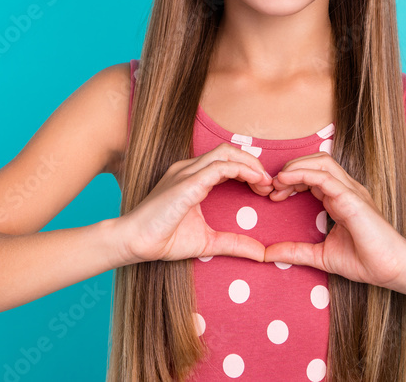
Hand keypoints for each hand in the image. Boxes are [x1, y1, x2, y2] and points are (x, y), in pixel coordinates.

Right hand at [116, 142, 273, 264]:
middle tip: (269, 184)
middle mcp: (190, 169)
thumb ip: (234, 244)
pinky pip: (220, 167)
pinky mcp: (188, 182)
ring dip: (250, 164)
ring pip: (226, 153)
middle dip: (253, 163)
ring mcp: (187, 172)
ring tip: (265, 182)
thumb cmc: (164, 239)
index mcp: (192, 177)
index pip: (226, 161)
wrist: (136, 243)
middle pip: (229, 150)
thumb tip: (261, 253)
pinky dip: (241, 170)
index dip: (249, 170)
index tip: (264, 188)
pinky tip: (254, 182)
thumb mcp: (208, 243)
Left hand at [262, 151, 405, 289]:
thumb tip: (267, 253)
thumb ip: (295, 251)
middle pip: (316, 161)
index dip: (291, 180)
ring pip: (321, 162)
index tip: (273, 196)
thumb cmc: (365, 261)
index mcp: (340, 198)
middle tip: (272, 188)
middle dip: (291, 169)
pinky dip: (302, 174)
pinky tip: (286, 181)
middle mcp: (346, 189)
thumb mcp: (320, 256)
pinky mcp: (352, 198)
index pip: (313, 175)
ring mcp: (351, 191)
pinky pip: (325, 177)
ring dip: (295, 167)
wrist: (392, 270)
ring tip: (278, 182)